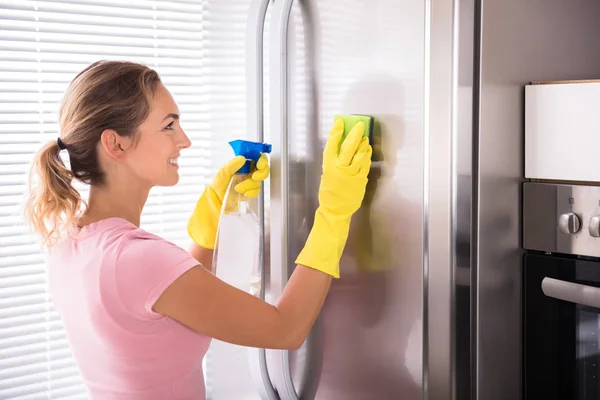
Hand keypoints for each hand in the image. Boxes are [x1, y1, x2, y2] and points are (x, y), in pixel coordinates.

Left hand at [187, 153, 269, 248]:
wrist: (216, 202)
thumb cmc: (217, 186)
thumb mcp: (222, 174)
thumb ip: (231, 165)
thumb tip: (242, 158)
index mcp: (242, 164)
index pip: (257, 157)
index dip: (262, 159)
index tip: (259, 164)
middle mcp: (248, 172)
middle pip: (263, 169)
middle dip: (261, 173)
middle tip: (254, 176)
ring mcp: (250, 182)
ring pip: (259, 181)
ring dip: (250, 185)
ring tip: (239, 188)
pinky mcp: (251, 191)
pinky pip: (257, 191)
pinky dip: (251, 192)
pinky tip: (243, 194)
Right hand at [295, 118, 371, 276]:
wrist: (335, 211)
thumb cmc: (329, 193)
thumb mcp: (326, 175)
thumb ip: (333, 162)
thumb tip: (340, 148)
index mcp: (328, 166)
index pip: (331, 145)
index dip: (336, 132)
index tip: (340, 122)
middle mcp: (340, 169)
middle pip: (348, 147)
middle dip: (354, 134)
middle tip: (359, 125)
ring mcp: (351, 174)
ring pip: (360, 154)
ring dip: (363, 144)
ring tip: (364, 137)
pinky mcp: (360, 180)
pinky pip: (365, 164)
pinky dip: (367, 156)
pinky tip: (368, 150)